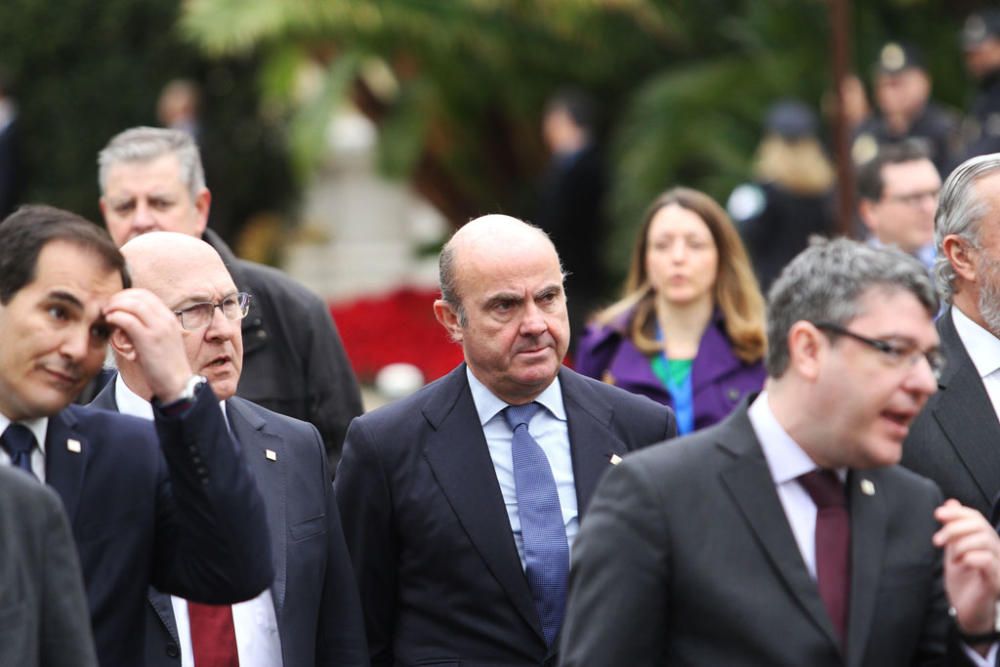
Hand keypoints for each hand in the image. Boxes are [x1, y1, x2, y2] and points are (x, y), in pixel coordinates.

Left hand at [103, 288, 192, 401]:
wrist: (177, 383)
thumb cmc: (164, 365)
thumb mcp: (159, 340)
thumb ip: (145, 327)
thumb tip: (123, 319)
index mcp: (168, 317)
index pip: (146, 294)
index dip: (127, 295)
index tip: (115, 304)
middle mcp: (165, 319)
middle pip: (138, 295)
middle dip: (118, 298)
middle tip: (107, 308)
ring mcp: (159, 328)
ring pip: (133, 304)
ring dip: (115, 306)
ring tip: (106, 314)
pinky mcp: (149, 339)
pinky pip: (128, 320)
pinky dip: (116, 317)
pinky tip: (110, 322)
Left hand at [934, 499, 999, 635]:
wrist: (967, 612)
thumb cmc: (964, 582)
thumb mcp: (954, 550)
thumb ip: (953, 529)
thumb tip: (950, 503)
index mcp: (985, 542)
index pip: (976, 517)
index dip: (957, 513)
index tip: (937, 515)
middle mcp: (996, 551)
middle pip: (980, 526)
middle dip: (954, 528)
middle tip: (937, 541)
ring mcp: (999, 566)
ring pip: (985, 540)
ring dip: (961, 545)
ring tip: (953, 558)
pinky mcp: (996, 581)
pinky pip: (988, 561)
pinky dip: (971, 557)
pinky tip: (962, 563)